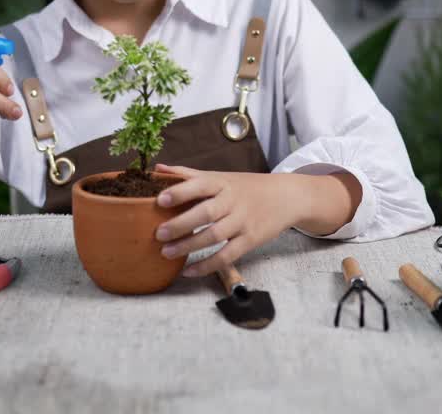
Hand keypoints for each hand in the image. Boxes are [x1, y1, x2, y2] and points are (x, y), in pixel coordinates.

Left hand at [152, 163, 305, 277]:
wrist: (285, 197)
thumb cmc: (245, 186)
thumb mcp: (219, 176)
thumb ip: (188, 174)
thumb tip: (157, 170)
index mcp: (222, 182)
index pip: (200, 185)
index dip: (180, 192)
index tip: (160, 199)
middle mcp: (232, 201)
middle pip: (206, 213)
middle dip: (181, 224)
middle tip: (159, 234)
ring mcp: (243, 222)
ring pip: (214, 236)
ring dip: (189, 246)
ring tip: (166, 253)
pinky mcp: (251, 240)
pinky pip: (227, 256)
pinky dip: (207, 265)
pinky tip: (188, 271)